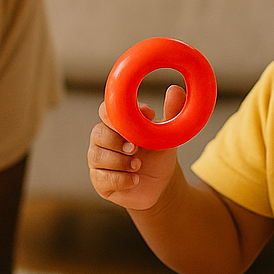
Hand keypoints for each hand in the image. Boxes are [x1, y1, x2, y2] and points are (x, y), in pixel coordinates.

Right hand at [87, 84, 185, 211]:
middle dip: (116, 141)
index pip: (105, 111)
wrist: (161, 185)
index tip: (139, 121)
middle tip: (135, 148)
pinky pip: (101, 178)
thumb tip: (176, 89)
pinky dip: (120, 179)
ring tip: (138, 166)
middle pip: (97, 133)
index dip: (116, 115)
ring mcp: (99, 161)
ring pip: (97, 156)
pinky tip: (135, 180)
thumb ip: (172, 112)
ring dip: (119, 161)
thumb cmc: (159, 155)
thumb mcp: (168, 134)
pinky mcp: (100, 182)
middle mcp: (103, 140)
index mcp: (116, 124)